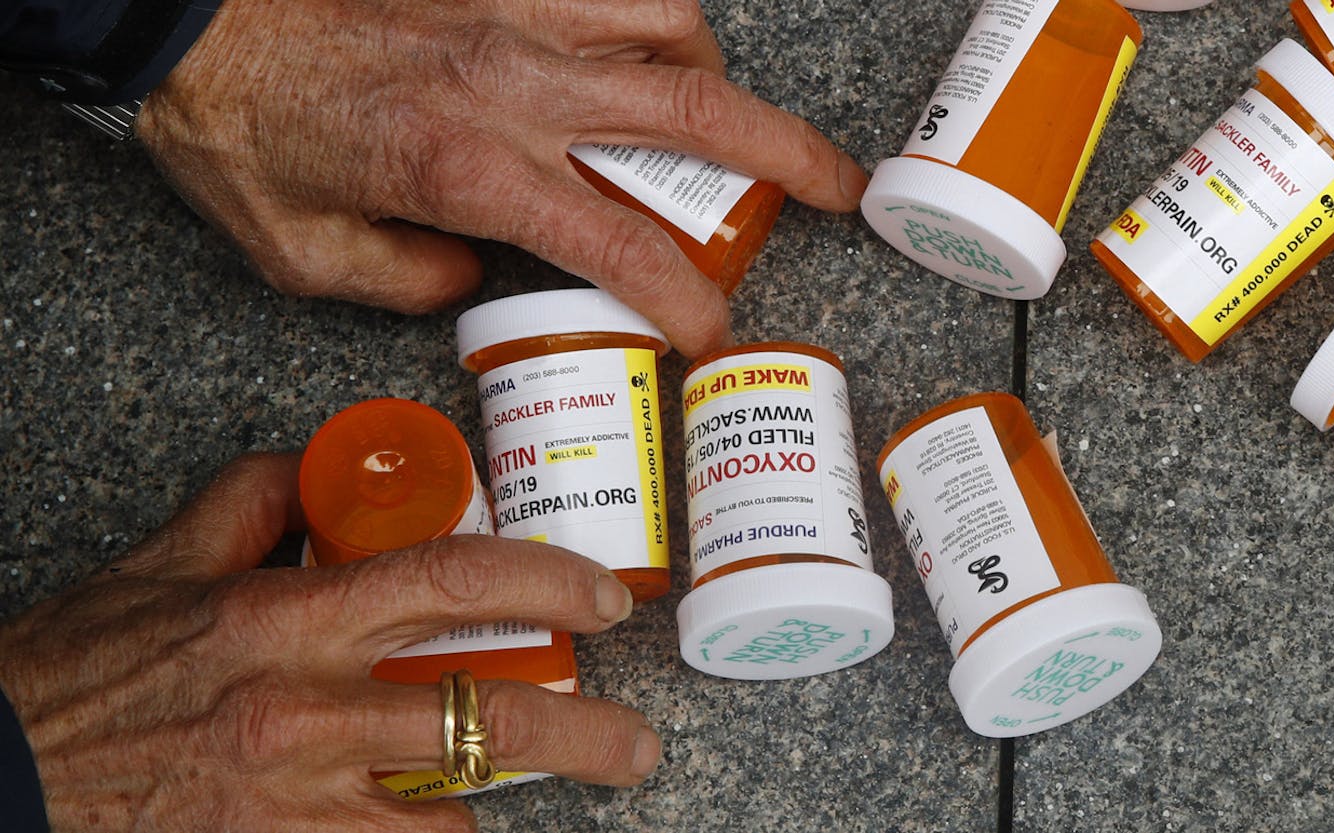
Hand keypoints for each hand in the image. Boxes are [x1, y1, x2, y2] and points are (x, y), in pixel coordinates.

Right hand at [0, 454, 660, 831]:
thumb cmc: (73, 677)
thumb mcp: (159, 569)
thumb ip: (253, 504)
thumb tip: (327, 467)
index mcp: (286, 617)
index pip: (454, 578)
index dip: (550, 580)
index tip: (603, 597)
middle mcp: (304, 709)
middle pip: (488, 718)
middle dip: (587, 735)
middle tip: (636, 745)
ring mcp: (294, 797)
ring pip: (453, 813)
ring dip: (505, 807)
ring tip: (548, 800)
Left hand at [137, 0, 868, 357]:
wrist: (182, 18)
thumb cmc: (234, 131)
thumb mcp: (303, 257)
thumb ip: (409, 284)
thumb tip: (480, 282)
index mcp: (471, 170)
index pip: (621, 246)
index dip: (686, 298)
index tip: (712, 332)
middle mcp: (514, 86)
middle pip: (694, 120)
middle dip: (790, 161)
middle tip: (842, 191)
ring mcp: (515, 16)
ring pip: (670, 32)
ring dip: (718, 81)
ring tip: (722, 120)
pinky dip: (656, 17)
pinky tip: (652, 48)